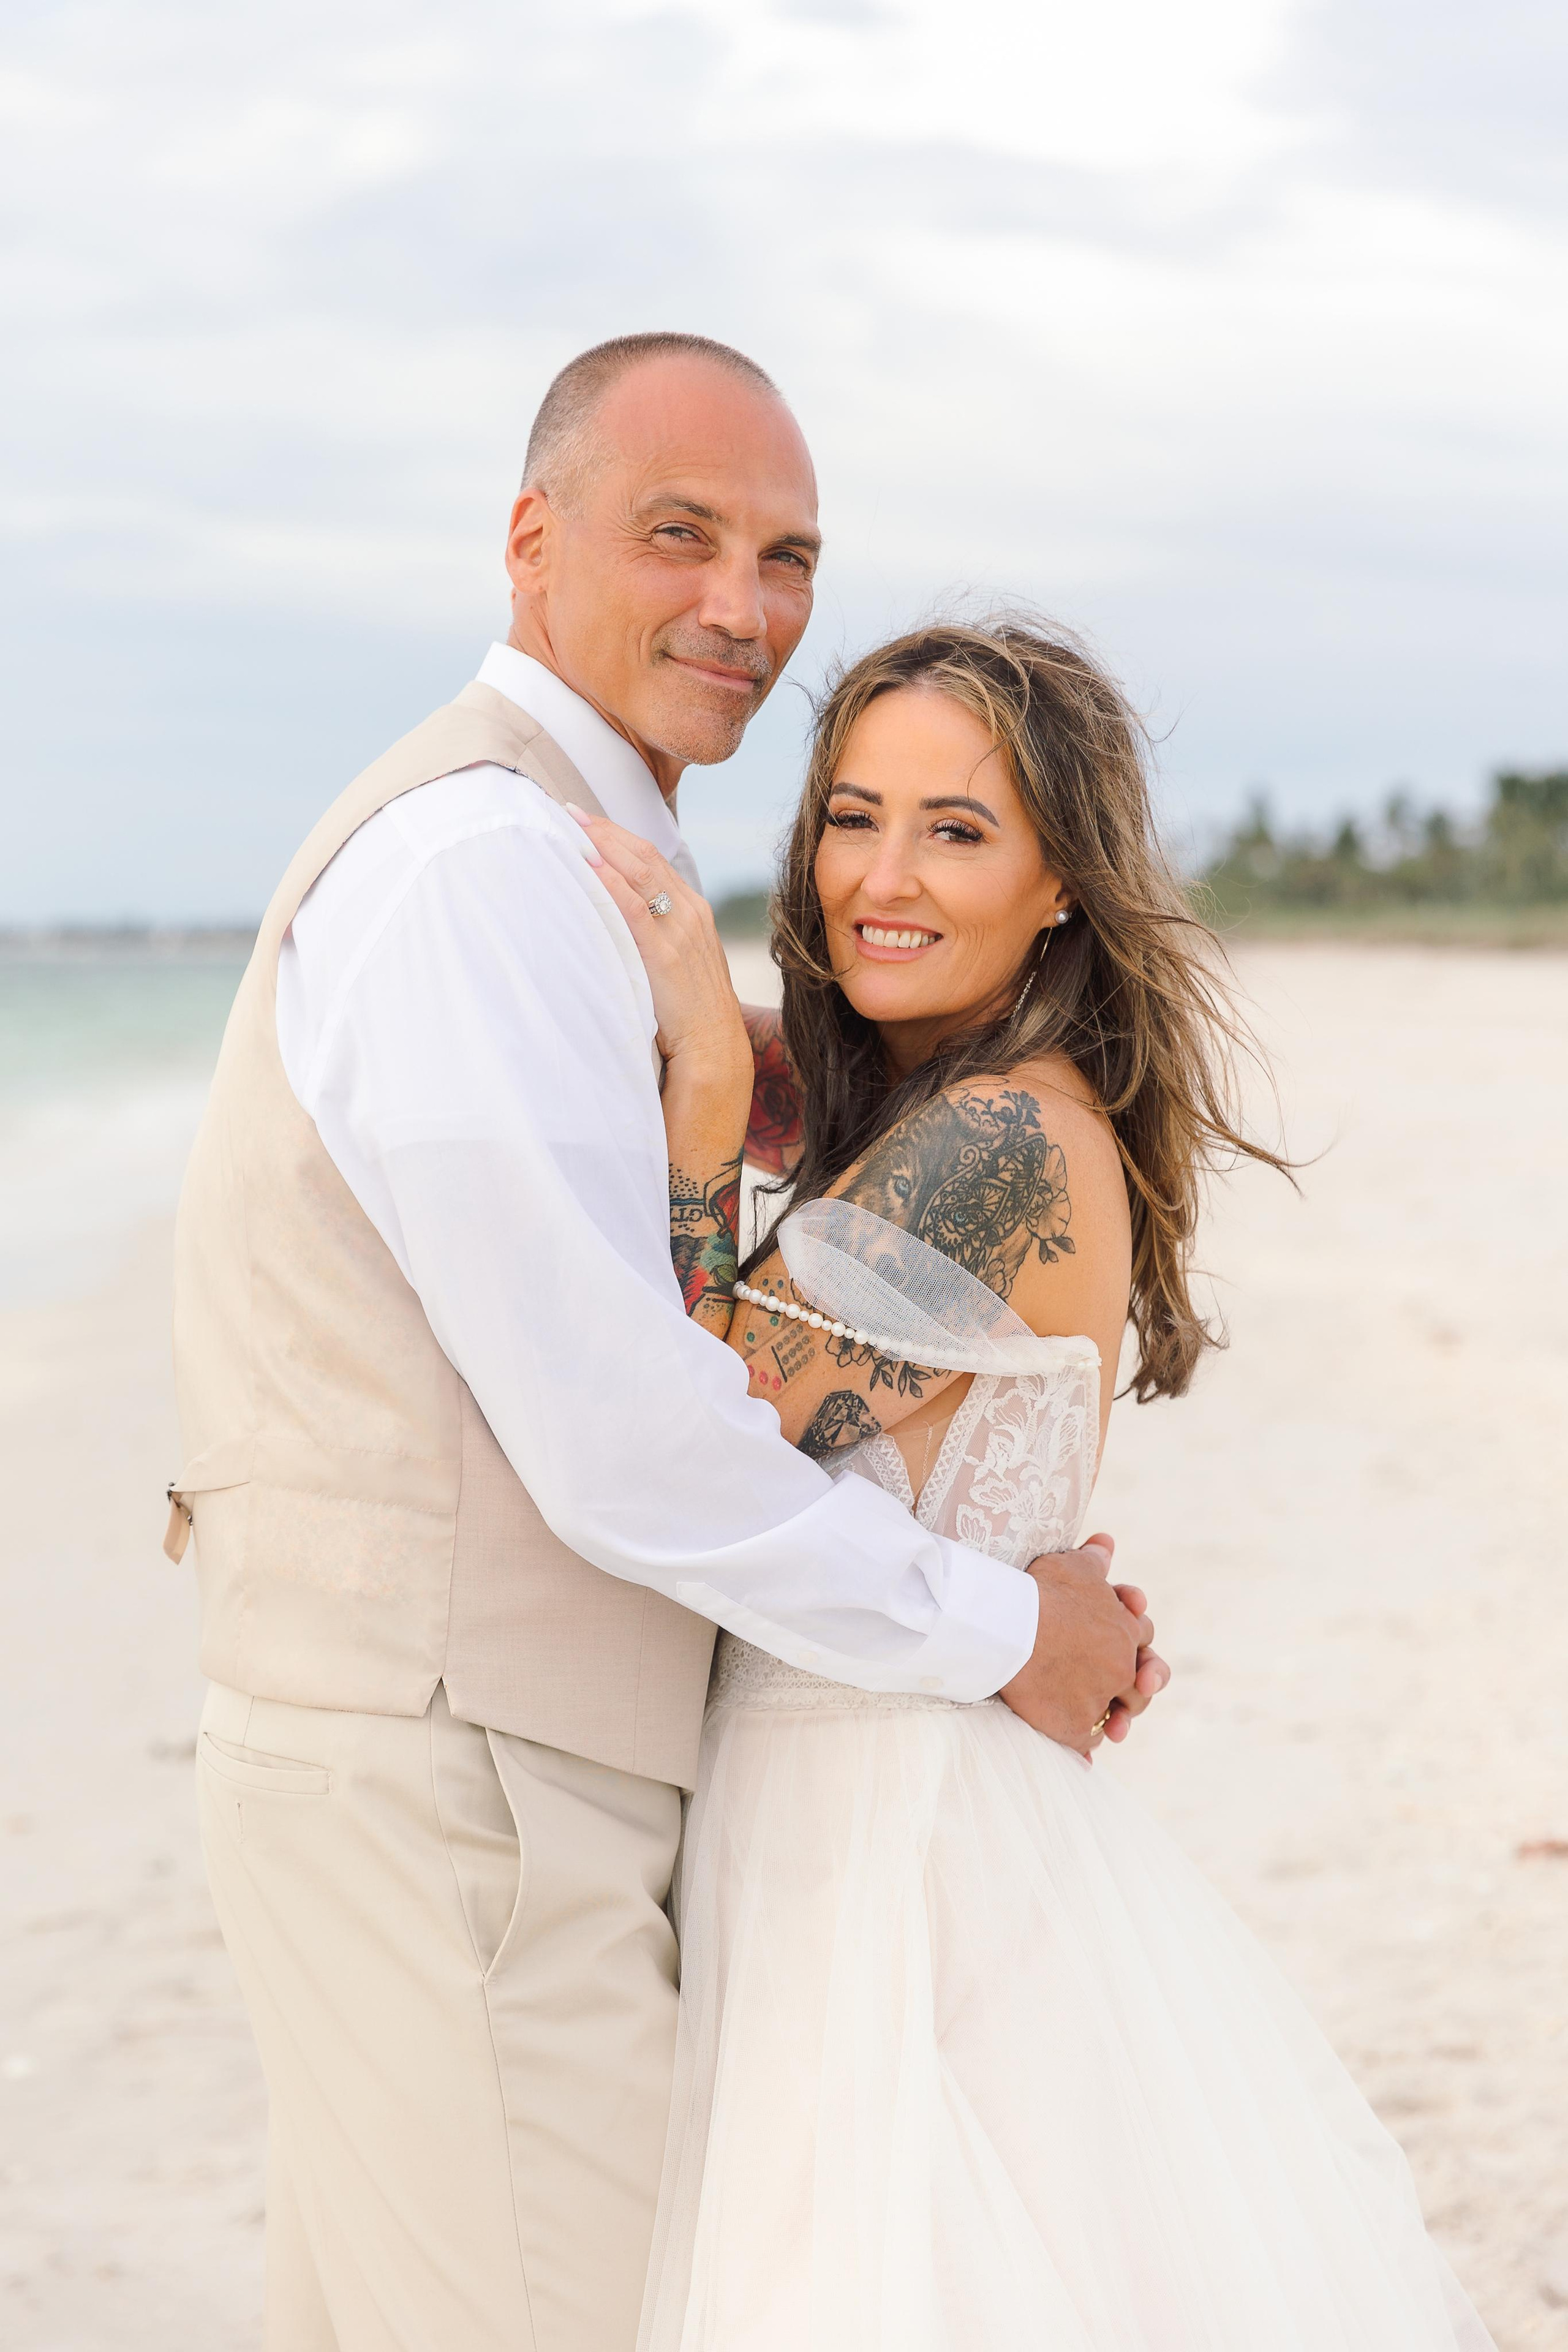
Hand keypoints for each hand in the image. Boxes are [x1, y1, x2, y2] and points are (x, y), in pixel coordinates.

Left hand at [568, 807, 750, 1089]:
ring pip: (640, 874)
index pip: (653, 860)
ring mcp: (680, 931)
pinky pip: (635, 909)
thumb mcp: (677, 961)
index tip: (588, 821)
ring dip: (603, 846)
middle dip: (606, 831)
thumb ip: (656, 934)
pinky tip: (589, 866)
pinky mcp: (666, 955)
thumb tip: (617, 919)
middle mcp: (689, 913)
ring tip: (571, 827)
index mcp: (693, 911)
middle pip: (644, 857)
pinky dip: (611, 883)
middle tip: (569, 811)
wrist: (713, 1047)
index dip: (619, 837)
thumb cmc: (688, 1010)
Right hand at [999, 1534, 1169, 1755]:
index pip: (1142, 1636)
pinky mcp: (1075, 1727)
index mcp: (1125, 1630)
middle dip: (1141, 1686)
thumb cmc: (1040, 1591)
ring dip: (1119, 1721)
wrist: (1007, 1627)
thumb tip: (1106, 1542)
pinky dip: (1087, 1748)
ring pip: (1121, 1716)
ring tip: (1115, 1728)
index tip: (1123, 1637)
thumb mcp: (1072, 1567)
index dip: (1135, 1640)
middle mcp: (1120, 1668)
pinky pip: (1088, 1743)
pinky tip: (1083, 1755)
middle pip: (1143, 1683)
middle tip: (1137, 1689)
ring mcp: (1099, 1700)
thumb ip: (1094, 1561)